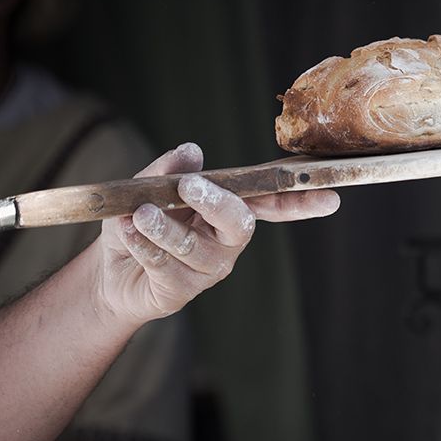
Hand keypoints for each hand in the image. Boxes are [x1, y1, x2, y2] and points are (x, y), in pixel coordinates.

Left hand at [92, 142, 338, 324]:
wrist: (109, 271)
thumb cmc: (137, 223)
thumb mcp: (145, 188)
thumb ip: (166, 171)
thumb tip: (192, 150)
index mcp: (229, 211)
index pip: (271, 203)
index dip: (302, 202)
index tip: (331, 198)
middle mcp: (227, 241)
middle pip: (241, 223)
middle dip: (217, 204)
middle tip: (189, 186)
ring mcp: (209, 269)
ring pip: (193, 245)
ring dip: (163, 226)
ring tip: (138, 214)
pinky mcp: (183, 291)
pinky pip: (166, 264)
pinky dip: (143, 244)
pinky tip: (129, 232)